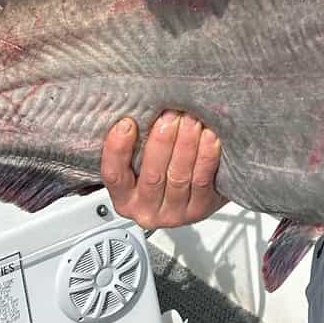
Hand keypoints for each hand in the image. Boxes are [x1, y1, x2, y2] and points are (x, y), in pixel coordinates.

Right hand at [101, 112, 226, 228]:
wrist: (199, 195)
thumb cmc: (164, 170)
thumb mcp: (141, 163)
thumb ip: (136, 145)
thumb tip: (136, 109)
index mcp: (125, 198)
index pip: (114, 175)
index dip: (118, 149)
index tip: (127, 123)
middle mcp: (146, 210)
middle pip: (152, 175)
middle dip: (162, 141)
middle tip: (171, 115)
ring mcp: (174, 214)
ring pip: (178, 176)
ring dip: (186, 144)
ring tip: (191, 120)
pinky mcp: (200, 210)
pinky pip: (202, 181)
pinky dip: (205, 156)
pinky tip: (209, 137)